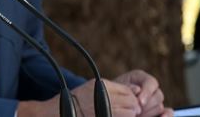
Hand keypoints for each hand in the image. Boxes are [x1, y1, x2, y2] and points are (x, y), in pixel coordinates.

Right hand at [18, 79, 139, 116]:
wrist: (62, 112)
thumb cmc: (78, 99)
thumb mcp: (94, 87)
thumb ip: (116, 87)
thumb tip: (138, 89)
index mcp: (104, 85)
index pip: (128, 90)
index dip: (131, 97)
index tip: (128, 102)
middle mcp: (106, 96)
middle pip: (132, 101)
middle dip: (133, 107)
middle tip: (127, 110)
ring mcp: (106, 109)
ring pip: (130, 112)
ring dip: (129, 115)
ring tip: (120, 114)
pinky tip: (114, 116)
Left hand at [114, 69, 172, 116]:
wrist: (110, 103)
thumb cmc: (112, 93)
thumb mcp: (117, 88)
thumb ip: (128, 87)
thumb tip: (138, 90)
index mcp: (141, 78)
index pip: (151, 82)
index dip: (147, 92)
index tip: (139, 102)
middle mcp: (150, 88)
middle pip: (158, 96)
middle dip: (147, 105)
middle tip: (136, 111)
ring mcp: (154, 100)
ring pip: (160, 106)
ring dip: (149, 112)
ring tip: (137, 114)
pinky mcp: (157, 110)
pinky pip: (168, 112)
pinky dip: (167, 115)